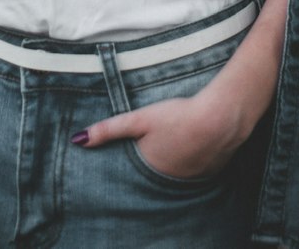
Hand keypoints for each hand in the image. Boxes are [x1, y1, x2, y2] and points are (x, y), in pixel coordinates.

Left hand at [72, 92, 246, 179]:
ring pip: (177, 170)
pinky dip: (193, 158)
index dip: (134, 159)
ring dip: (175, 160)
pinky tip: (195, 143)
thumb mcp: (140, 119)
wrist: (220, 118)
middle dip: (154, 161)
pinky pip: (197, 168)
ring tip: (175, 142)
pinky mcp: (211, 170)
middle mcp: (170, 180)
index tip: (131, 152)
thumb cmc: (178, 117)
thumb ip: (110, 129)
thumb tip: (78, 140)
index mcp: (150, 169)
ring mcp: (193, 178)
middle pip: (156, 171)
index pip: (135, 169)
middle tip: (157, 142)